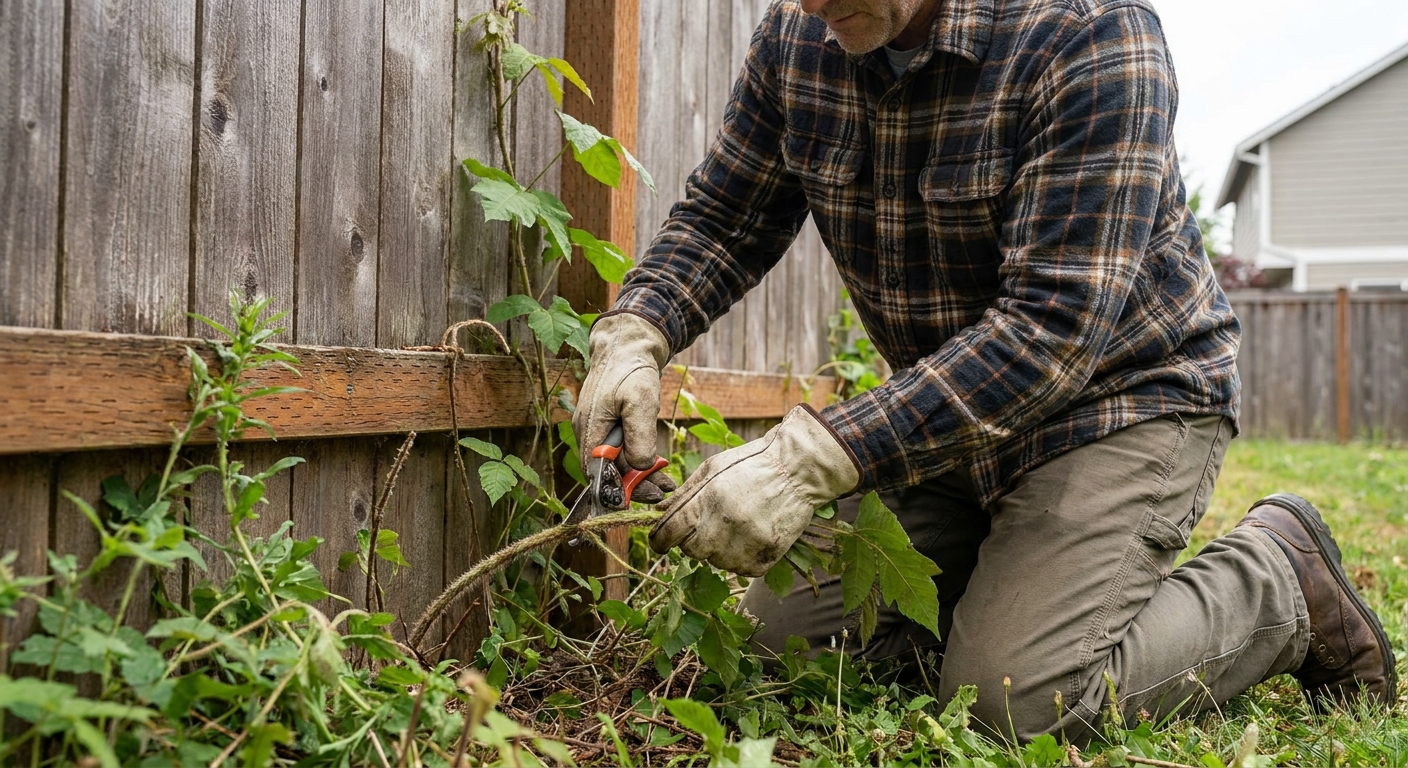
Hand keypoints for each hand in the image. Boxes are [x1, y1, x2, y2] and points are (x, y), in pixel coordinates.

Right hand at [573, 313, 671, 477]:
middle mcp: (590, 433)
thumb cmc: (632, 370)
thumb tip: (641, 467)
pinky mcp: (611, 425)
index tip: (641, 499)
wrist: (628, 344)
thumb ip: (639, 436)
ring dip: (641, 475)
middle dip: (635, 485)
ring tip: (666, 485)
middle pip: (609, 471)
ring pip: (618, 463)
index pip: (597, 473)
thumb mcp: (640, 402)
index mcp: (590, 429)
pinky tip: (659, 468)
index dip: (617, 490)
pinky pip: (623, 450)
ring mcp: (599, 429)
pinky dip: (640, 460)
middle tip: (662, 493)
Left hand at [649, 405, 859, 575]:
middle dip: (693, 540)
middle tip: (709, 524)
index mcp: (708, 500)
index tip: (660, 543)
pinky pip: (741, 570)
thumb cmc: (752, 463)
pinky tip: (750, 537)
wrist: (798, 469)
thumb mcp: (713, 467)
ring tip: (735, 525)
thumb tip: (660, 513)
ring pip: (716, 562)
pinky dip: (740, 558)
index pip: (670, 533)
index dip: (660, 541)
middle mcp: (725, 525)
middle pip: (691, 551)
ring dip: (718, 549)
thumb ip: (685, 493)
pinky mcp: (766, 557)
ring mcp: (747, 544)